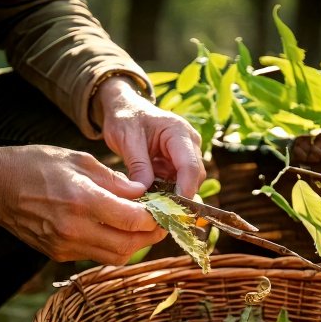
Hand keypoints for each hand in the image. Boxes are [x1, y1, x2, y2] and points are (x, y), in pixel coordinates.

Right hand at [0, 145, 166, 263]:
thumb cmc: (34, 165)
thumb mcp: (78, 160)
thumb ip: (113, 180)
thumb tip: (141, 194)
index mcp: (82, 200)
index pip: (132, 219)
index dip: (155, 218)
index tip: (166, 211)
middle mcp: (75, 228)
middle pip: (129, 245)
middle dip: (151, 236)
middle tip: (161, 223)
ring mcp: (65, 245)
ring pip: (115, 256)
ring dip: (134, 245)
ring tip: (142, 228)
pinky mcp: (58, 254)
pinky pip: (96, 255)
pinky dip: (112, 246)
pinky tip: (116, 230)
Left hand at [92, 76, 205, 197]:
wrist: (126, 109)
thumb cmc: (126, 118)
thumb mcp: (127, 139)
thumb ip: (138, 165)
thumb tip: (144, 191)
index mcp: (178, 132)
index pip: (190, 166)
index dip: (185, 189)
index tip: (172, 209)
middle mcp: (189, 142)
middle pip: (194, 176)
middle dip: (179, 196)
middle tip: (158, 212)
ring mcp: (187, 153)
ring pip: (188, 182)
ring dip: (171, 195)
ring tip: (151, 202)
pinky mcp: (179, 163)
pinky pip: (178, 182)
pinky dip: (166, 191)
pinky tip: (151, 195)